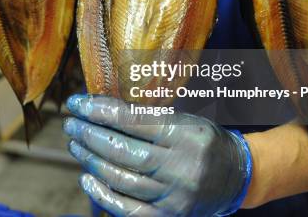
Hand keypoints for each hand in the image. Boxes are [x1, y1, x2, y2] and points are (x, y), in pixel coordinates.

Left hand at [63, 94, 251, 216]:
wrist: (236, 177)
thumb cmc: (202, 141)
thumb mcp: (183, 119)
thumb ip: (146, 116)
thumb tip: (99, 108)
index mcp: (185, 135)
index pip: (132, 120)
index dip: (99, 110)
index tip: (77, 103)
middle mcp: (180, 167)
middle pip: (122, 150)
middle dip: (89, 134)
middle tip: (71, 123)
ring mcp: (173, 196)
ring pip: (120, 178)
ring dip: (90, 159)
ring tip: (75, 144)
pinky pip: (126, 209)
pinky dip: (101, 192)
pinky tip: (86, 176)